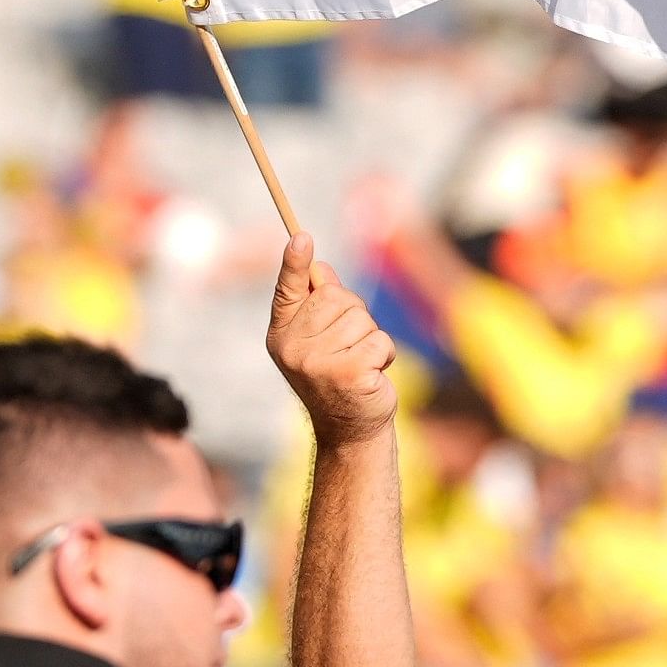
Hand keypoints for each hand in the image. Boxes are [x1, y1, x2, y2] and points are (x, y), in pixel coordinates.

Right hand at [267, 235, 398, 447]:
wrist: (349, 429)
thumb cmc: (338, 376)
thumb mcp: (321, 339)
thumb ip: (318, 304)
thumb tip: (319, 266)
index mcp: (282, 333)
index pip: (286, 290)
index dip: (294, 263)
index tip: (302, 237)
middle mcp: (292, 347)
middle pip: (336, 297)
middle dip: (354, 315)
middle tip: (349, 346)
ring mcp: (316, 362)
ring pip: (362, 319)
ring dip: (371, 338)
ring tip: (359, 363)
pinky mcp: (346, 373)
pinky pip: (379, 340)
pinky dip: (385, 354)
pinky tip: (372, 375)